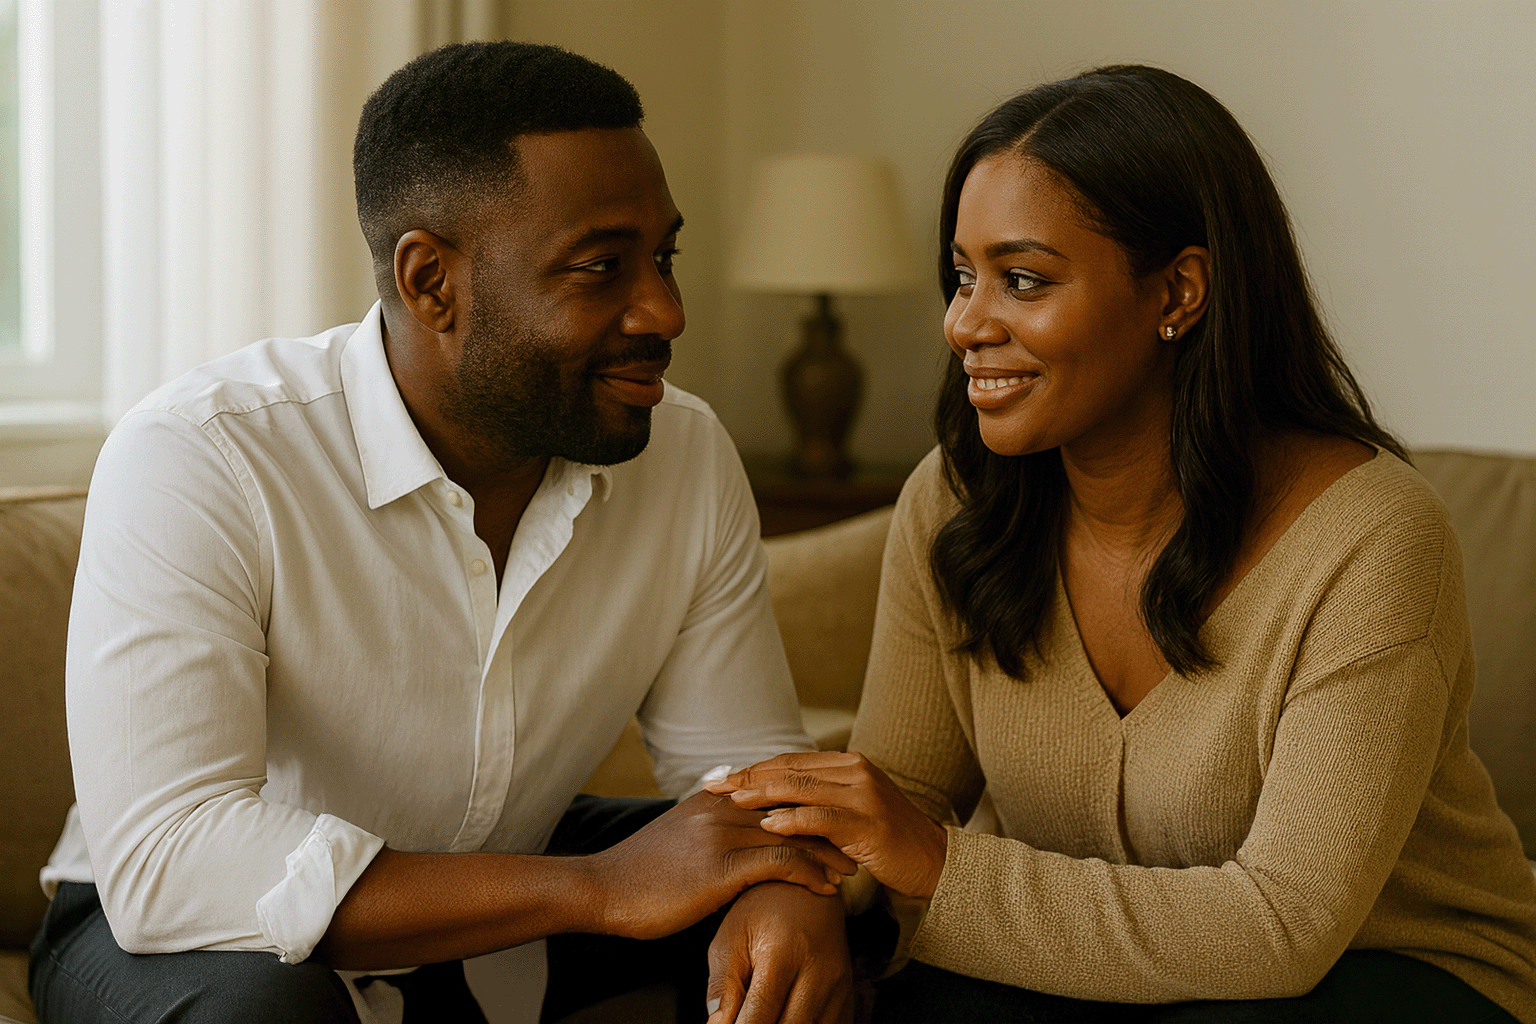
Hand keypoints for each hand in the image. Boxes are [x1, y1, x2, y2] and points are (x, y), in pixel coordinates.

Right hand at [585, 790, 858, 940]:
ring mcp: (721, 835)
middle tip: (856, 840)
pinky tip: (827, 889)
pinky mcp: (720, 868)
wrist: (601, 889)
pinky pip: (780, 864)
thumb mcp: (676, 837)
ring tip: (852, 868)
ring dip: (829, 851)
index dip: (809, 804)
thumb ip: (707, 827)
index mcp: (713, 798)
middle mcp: (721, 808)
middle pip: (792, 807)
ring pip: (793, 833)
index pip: (775, 790)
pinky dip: (810, 875)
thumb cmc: (637, 873)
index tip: (834, 820)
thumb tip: (730, 833)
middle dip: (828, 823)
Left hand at [705, 752, 947, 897]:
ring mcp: (863, 794)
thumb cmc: (888, 842)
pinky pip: (822, 817)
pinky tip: (768, 824)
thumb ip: (819, 801)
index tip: (721, 776)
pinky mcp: (868, 821)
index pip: (791, 761)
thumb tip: (771, 803)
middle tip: (713, 785)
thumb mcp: (851, 813)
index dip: (754, 768)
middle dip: (748, 777)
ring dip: (762, 793)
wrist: (934, 862)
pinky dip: (793, 819)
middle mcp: (855, 771)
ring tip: (732, 799)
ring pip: (802, 787)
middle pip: (790, 769)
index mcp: (848, 764)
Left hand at [706, 882, 851, 1023]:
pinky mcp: (847, 998)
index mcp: (782, 955)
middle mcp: (818, 974)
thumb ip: (723, 985)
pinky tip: (784, 1018)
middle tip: (744, 1020)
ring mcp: (838, 989)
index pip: (759, 1017)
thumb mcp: (731, 938)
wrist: (807, 890)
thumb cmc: (763, 911)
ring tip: (763, 1017)